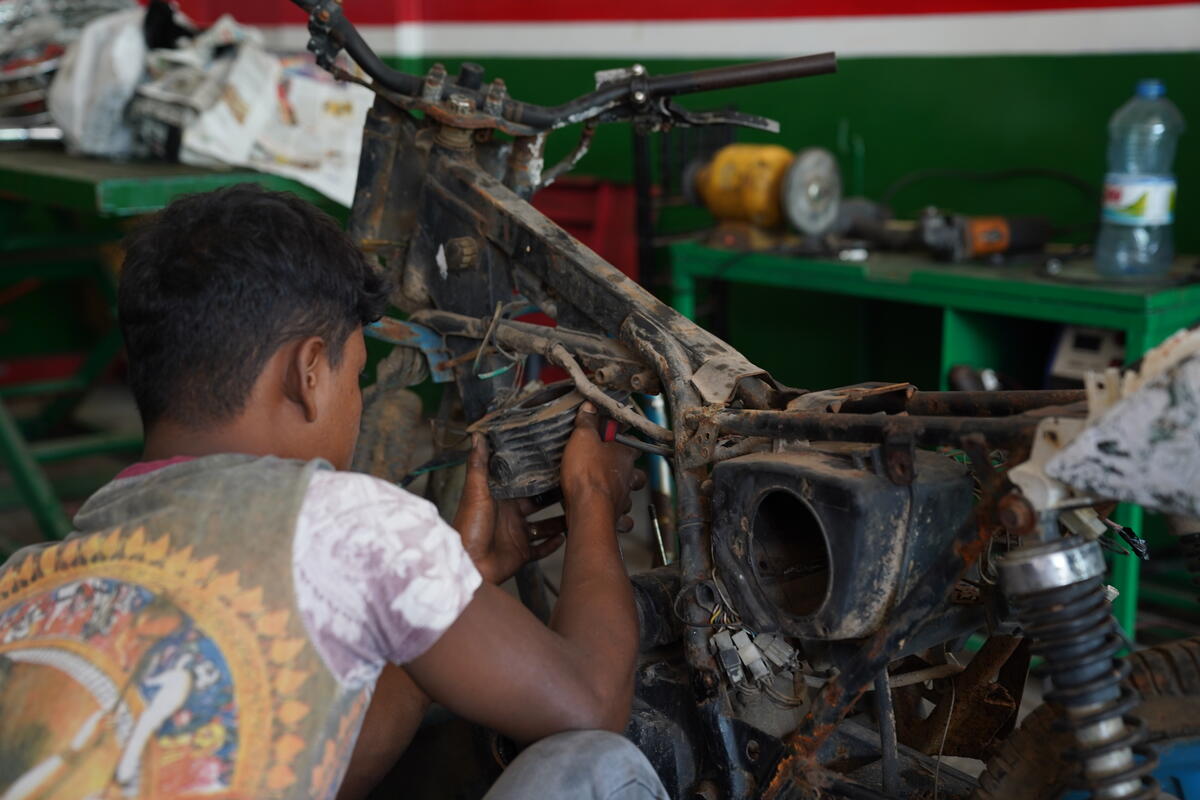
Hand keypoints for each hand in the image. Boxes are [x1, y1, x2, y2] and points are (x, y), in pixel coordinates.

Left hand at [453, 434, 565, 584]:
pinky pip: (542, 548)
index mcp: (499, 498)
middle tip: (573, 485)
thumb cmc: (468, 528)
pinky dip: (553, 544)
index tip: (553, 462)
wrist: (470, 565)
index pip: (521, 483)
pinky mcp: (521, 553)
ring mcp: (517, 534)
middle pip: (537, 502)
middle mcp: (510, 515)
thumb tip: (477, 436)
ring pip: (544, 525)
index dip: (536, 474)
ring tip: (576, 511)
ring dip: (558, 520)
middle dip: (553, 496)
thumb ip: (479, 465)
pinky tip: (565, 536)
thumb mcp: (475, 492)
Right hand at [560, 403, 644, 530]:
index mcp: (623, 454)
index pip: (632, 442)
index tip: (617, 435)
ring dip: (623, 493)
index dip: (626, 438)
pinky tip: (612, 516)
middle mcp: (628, 476)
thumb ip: (587, 422)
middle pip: (637, 471)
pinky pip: (623, 519)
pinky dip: (620, 519)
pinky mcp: (615, 517)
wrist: (587, 508)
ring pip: (629, 495)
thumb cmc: (586, 473)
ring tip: (609, 491)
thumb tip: (590, 406)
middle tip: (615, 466)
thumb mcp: (582, 438)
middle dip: (629, 470)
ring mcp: (623, 497)